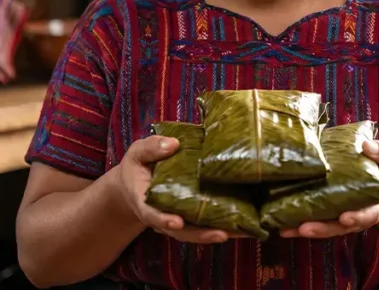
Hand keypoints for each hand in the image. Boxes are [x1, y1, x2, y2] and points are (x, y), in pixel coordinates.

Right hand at [114, 135, 237, 243]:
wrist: (135, 184)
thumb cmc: (138, 167)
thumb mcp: (138, 153)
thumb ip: (151, 148)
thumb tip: (173, 143)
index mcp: (145, 202)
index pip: (152, 215)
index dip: (164, 220)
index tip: (177, 222)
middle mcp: (162, 217)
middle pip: (180, 231)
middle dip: (201, 234)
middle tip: (221, 234)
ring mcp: (177, 219)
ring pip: (196, 232)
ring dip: (217, 233)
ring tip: (241, 231)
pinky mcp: (190, 217)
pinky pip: (204, 225)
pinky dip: (223, 226)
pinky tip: (243, 225)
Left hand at [279, 140, 378, 238]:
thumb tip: (366, 146)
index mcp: (377, 203)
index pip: (369, 214)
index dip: (357, 217)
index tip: (345, 218)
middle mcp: (359, 215)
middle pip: (340, 227)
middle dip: (322, 228)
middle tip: (305, 228)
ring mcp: (344, 216)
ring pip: (325, 228)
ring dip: (306, 230)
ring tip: (286, 230)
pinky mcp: (331, 212)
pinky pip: (316, 220)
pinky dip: (300, 225)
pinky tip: (283, 225)